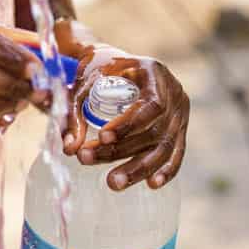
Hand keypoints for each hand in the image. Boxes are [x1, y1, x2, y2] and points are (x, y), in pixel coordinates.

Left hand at [54, 19, 189, 191]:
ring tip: (113, 183)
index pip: (151, 104)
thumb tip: (69, 149)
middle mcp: (173, 92)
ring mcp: (180, 112)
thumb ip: (76, 112)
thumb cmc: (101, 70)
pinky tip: (152, 184)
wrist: (117, 64)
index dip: (130, 124)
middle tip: (91, 161)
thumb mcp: (86, 82)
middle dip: (123, 150)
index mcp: (154, 72)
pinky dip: (166, 170)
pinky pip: (177, 152)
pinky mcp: (179, 129)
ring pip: (165, 146)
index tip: (103, 137)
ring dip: (139, 167)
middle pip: (156, 129)